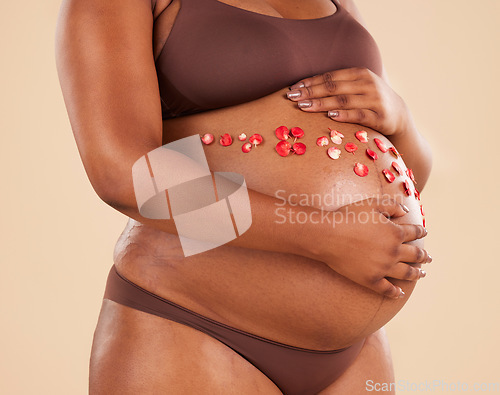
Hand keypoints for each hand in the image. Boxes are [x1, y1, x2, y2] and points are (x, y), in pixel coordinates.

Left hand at [286, 67, 408, 135]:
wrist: (398, 114)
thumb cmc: (368, 100)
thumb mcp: (355, 87)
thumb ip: (336, 86)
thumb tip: (303, 89)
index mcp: (359, 73)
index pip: (330, 76)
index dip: (310, 82)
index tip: (292, 88)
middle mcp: (367, 83)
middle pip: (333, 87)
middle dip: (311, 92)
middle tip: (292, 97)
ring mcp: (374, 99)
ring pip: (343, 100)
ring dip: (322, 104)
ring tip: (304, 107)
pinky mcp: (379, 116)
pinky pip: (358, 115)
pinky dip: (344, 115)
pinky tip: (330, 116)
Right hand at [302, 198, 430, 298]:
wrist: (329, 235)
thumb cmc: (349, 216)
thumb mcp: (372, 204)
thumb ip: (392, 206)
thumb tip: (406, 212)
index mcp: (396, 233)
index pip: (414, 233)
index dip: (420, 232)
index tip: (424, 233)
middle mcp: (393, 252)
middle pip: (415, 255)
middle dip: (424, 256)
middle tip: (429, 258)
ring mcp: (383, 268)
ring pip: (406, 273)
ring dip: (416, 274)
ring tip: (421, 274)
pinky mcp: (371, 280)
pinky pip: (387, 289)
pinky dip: (395, 292)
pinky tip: (400, 293)